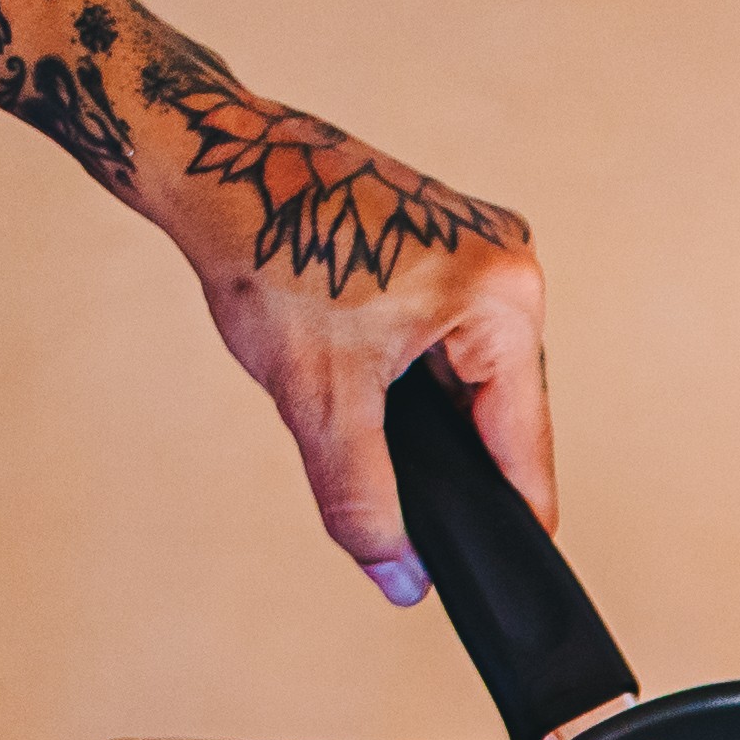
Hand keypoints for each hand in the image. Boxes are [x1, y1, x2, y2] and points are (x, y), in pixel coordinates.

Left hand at [137, 30, 555, 599]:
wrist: (214, 160)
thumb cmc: (267, 243)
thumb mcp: (318, 400)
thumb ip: (364, 501)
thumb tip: (400, 579)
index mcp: (506, 301)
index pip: (524, 446)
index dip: (506, 517)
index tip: (500, 569)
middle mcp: (512, 271)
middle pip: (502, 416)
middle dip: (448, 458)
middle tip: (383, 473)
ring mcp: (483, 256)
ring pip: (472, 383)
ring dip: (425, 414)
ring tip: (359, 400)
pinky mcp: (448, 250)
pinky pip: (451, 344)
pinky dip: (411, 375)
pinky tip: (363, 366)